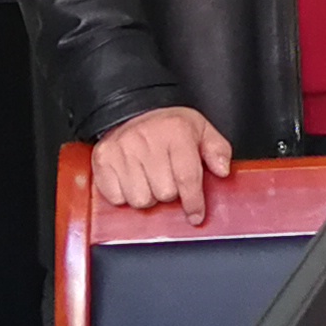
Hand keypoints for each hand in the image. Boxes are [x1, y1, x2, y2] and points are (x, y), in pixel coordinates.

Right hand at [90, 105, 233, 226]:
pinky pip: (116, 197)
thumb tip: (222, 170)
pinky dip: (124, 195)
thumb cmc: (167, 126)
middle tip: (166, 179)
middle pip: (164, 193)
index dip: (193, 202)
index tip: (195, 215)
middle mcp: (146, 139)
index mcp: (175, 131)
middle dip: (169, 193)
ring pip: (140, 200)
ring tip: (148, 179)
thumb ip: (217, 150)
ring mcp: (122, 150)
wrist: (132, 110)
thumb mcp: (200, 130)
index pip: (187, 177)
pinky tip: (130, 180)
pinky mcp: (103, 160)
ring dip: (147, 196)